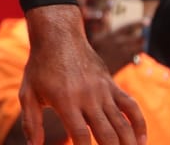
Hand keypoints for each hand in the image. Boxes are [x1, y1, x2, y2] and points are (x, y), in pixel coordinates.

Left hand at [19, 4, 143, 144]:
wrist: (58, 36)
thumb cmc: (40, 67)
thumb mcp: (28, 93)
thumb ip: (31, 122)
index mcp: (65, 100)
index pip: (81, 135)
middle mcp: (87, 97)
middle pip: (107, 134)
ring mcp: (103, 91)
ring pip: (123, 124)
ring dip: (128, 144)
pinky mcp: (112, 85)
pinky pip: (132, 107)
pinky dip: (140, 125)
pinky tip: (141, 141)